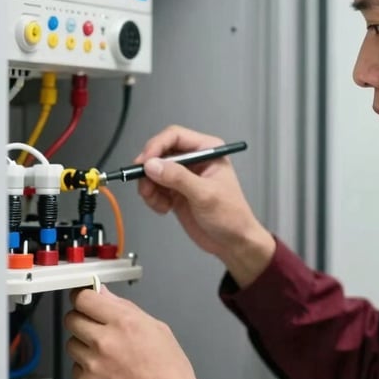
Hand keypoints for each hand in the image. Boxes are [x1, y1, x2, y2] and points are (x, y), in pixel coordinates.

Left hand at [65, 286, 200, 378]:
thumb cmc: (170, 372)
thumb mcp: (157, 329)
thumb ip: (125, 309)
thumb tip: (105, 296)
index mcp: (124, 322)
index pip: (84, 298)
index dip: (84, 297)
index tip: (85, 299)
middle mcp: (105, 341)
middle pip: (72, 318)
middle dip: (82, 319)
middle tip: (96, 327)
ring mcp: (94, 364)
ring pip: (71, 344)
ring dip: (84, 345)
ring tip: (107, 354)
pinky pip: (75, 368)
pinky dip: (87, 368)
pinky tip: (106, 371)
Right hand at [134, 124, 274, 286]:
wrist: (232, 242)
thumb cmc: (232, 216)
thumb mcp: (205, 195)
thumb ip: (178, 178)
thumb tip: (153, 165)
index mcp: (207, 150)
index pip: (175, 136)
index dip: (156, 146)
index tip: (145, 162)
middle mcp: (194, 160)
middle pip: (160, 152)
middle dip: (149, 169)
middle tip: (145, 185)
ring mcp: (183, 176)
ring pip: (153, 171)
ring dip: (149, 186)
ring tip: (157, 202)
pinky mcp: (175, 191)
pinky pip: (154, 187)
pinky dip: (153, 198)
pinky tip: (164, 208)